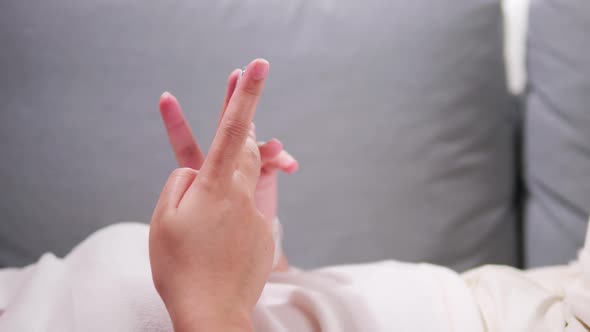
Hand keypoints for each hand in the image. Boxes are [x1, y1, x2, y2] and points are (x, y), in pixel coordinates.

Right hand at [150, 59, 272, 331]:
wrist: (213, 311)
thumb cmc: (179, 267)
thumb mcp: (163, 219)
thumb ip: (180, 183)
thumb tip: (195, 171)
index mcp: (215, 186)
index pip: (231, 129)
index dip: (244, 96)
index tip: (257, 67)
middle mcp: (241, 194)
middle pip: (247, 146)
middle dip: (243, 116)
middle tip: (240, 86)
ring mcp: (256, 213)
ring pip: (252, 174)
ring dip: (242, 160)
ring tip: (224, 171)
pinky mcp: (264, 231)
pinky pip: (251, 207)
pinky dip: (237, 208)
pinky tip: (220, 236)